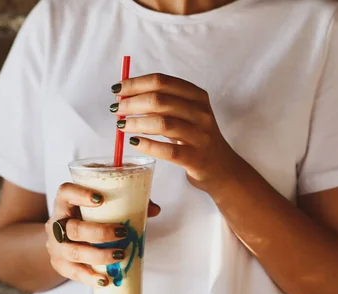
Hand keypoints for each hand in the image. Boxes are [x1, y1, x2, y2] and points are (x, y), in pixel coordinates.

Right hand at [44, 182, 159, 286]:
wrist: (63, 238)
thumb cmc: (88, 218)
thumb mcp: (102, 207)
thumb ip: (129, 203)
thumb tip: (155, 210)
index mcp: (65, 203)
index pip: (66, 192)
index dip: (80, 194)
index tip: (100, 199)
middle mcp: (56, 223)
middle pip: (73, 228)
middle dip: (100, 233)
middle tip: (122, 233)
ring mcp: (55, 245)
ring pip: (74, 251)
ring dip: (99, 255)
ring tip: (120, 255)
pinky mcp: (60, 264)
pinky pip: (74, 272)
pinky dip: (90, 277)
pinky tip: (105, 279)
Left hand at [111, 73, 245, 192]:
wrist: (221, 167)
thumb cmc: (196, 137)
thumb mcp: (187, 113)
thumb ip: (163, 102)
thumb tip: (125, 96)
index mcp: (197, 96)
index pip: (162, 82)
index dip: (136, 84)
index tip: (118, 90)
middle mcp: (201, 113)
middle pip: (159, 100)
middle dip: (132, 103)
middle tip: (116, 110)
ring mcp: (200, 136)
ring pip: (162, 123)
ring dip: (136, 123)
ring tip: (122, 126)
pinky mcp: (195, 158)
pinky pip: (168, 150)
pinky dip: (147, 145)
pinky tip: (134, 142)